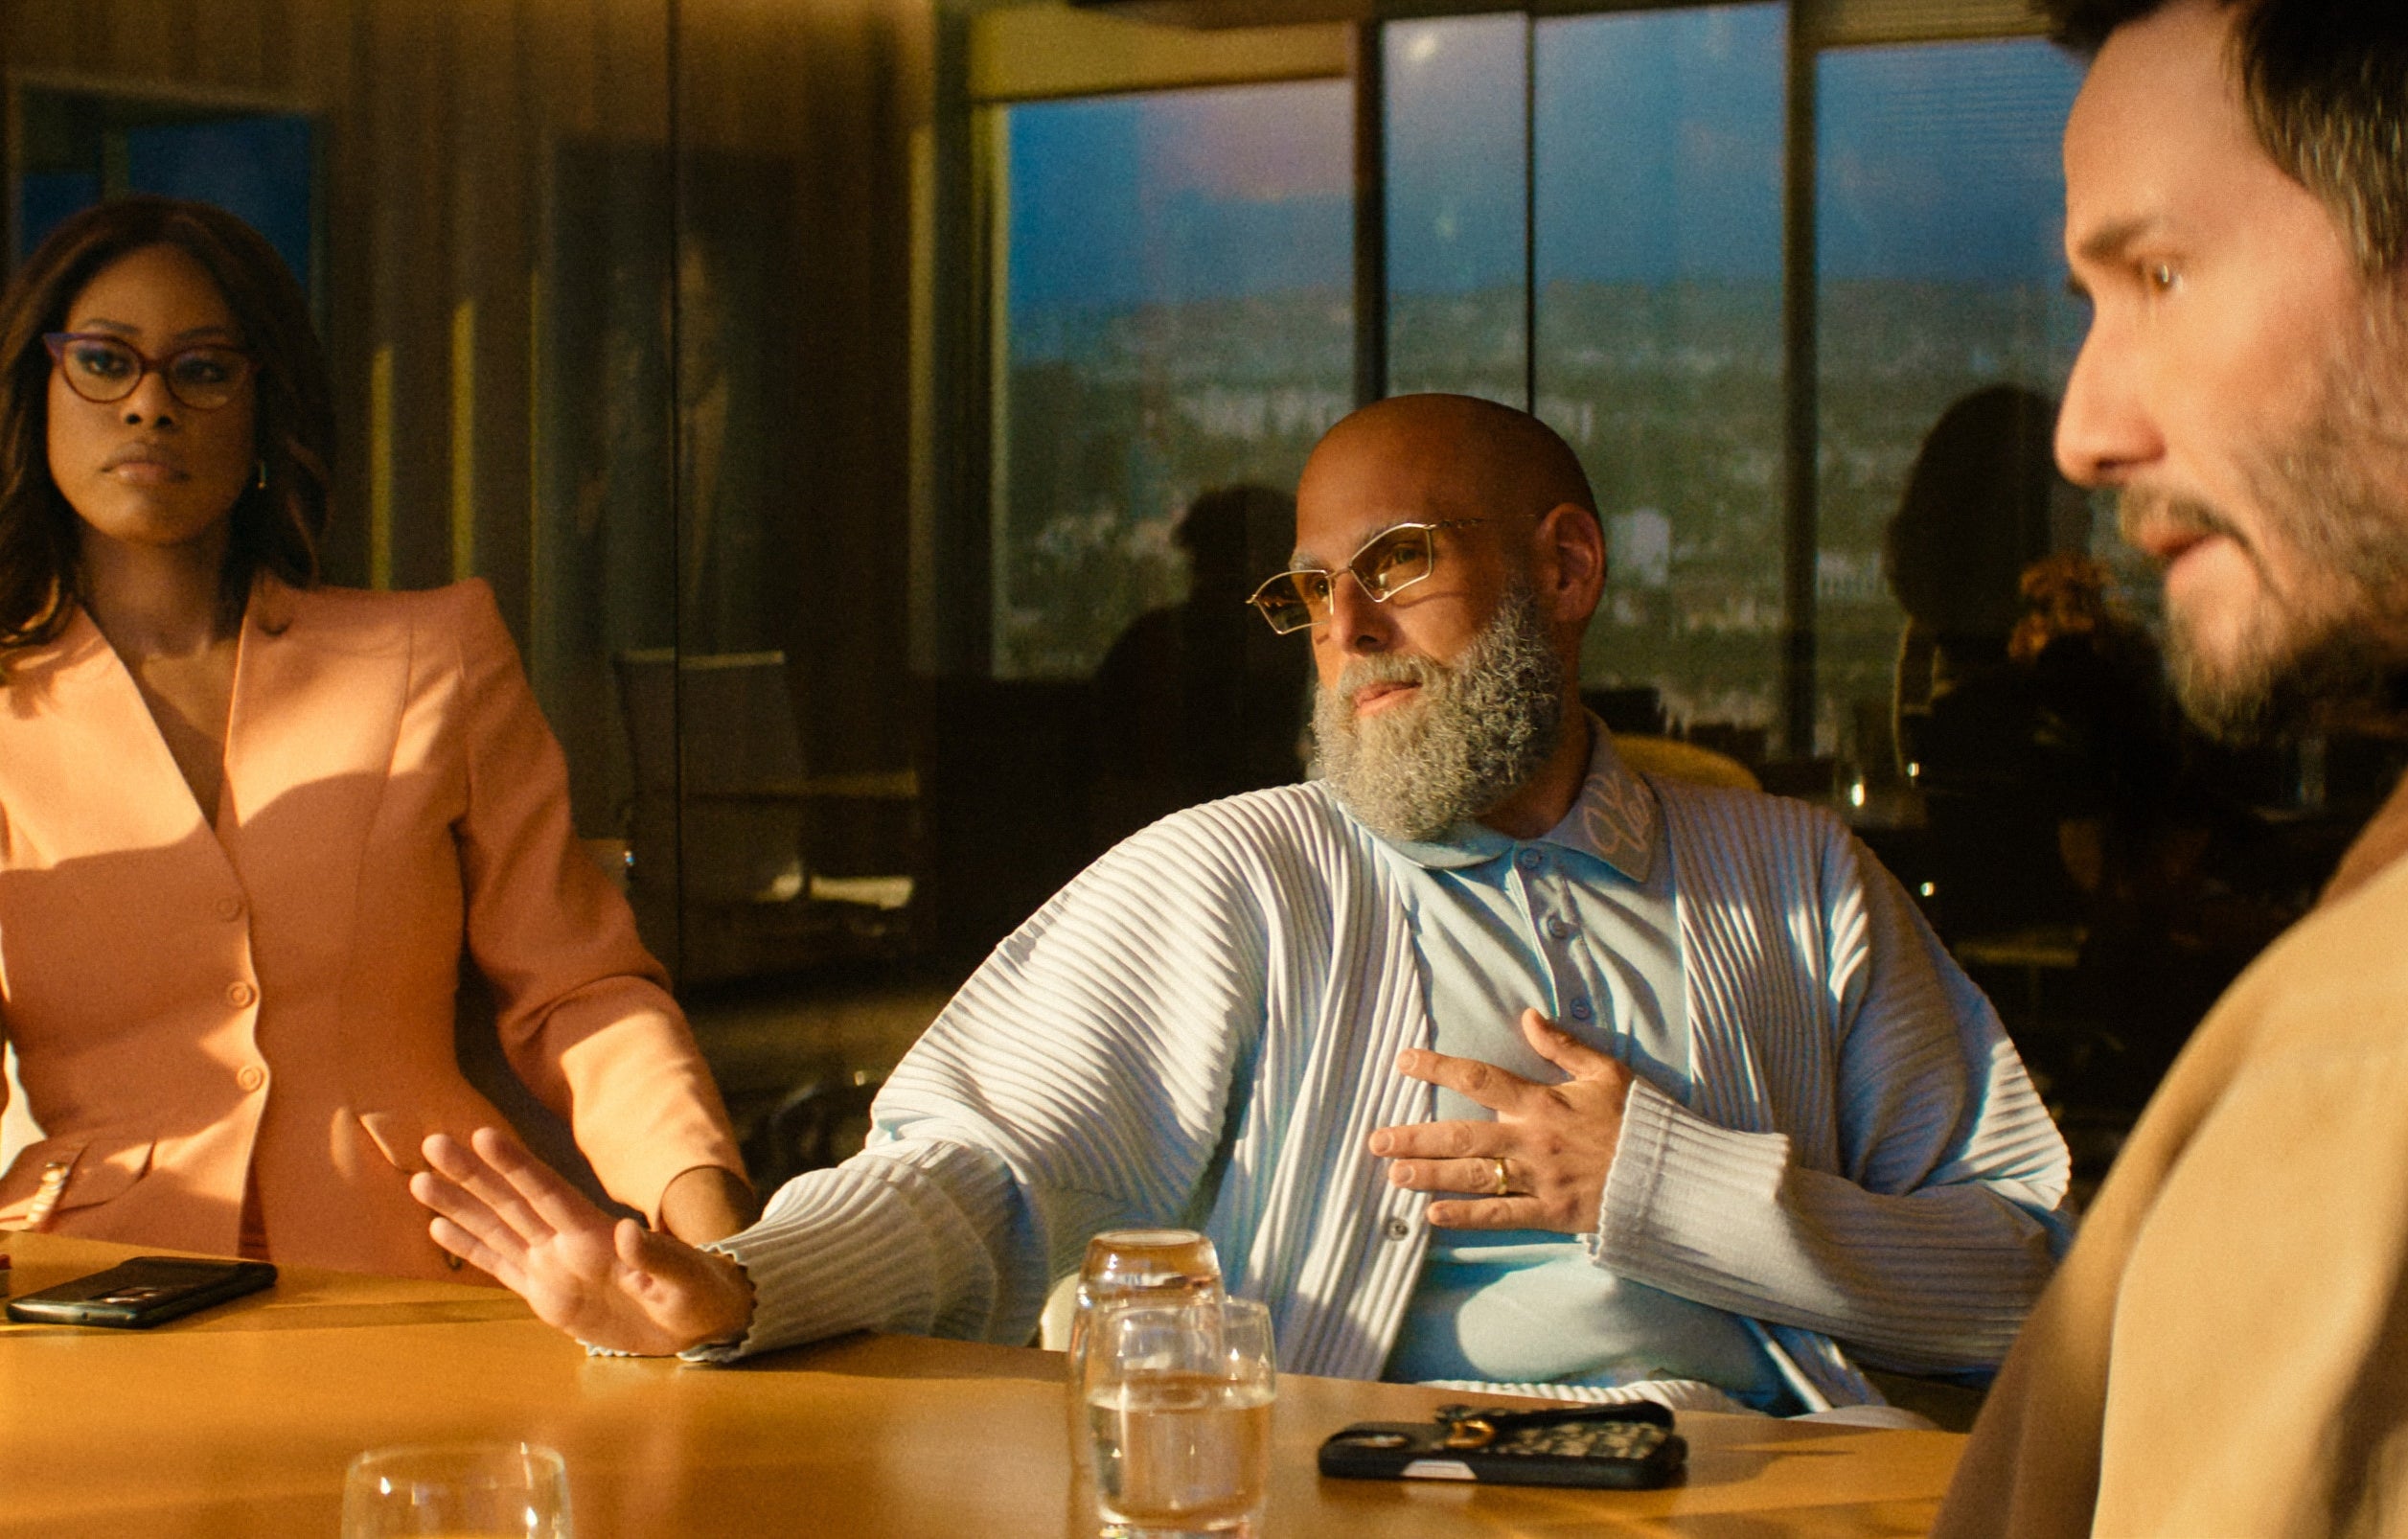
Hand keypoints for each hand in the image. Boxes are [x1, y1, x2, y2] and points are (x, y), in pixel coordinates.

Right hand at [411, 1127, 755, 1354]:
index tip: (482, 1134)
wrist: (699, 1321)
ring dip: (460, 1205)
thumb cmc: (700, 1295)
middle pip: (511, 1201)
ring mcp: (554, 1267)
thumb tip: (629, 1230)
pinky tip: (439, 1229)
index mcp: (596, 1235)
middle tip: (432, 1141)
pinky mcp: (548, 1295)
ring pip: (497, 1229)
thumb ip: (657, 1258)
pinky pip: (502, 1267)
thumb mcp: (686, 1281)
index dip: (515, 1165)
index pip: (547, 1192)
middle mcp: (567, 1243)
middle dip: (472, 1174)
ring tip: (419, 1181)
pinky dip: (472, 1248)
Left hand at [1368, 1009, 1634, 1233]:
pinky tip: (1433, 1217)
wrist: (1672, 1174)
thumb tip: (1527, 1017)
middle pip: (1461, 1136)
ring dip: (1429, 1175)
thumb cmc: (1638, 1120)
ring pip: (1472, 1176)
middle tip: (1376, 1140)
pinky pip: (1501, 1216)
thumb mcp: (1606, 1072)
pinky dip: (1466, 1216)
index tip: (1403, 1062)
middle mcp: (1533, 1140)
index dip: (1438, 1068)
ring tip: (1392, 1174)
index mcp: (1543, 1102)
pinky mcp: (1550, 1213)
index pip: (1479, 1079)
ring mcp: (1539, 1178)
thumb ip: (1562, 1046)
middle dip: (1415, 1137)